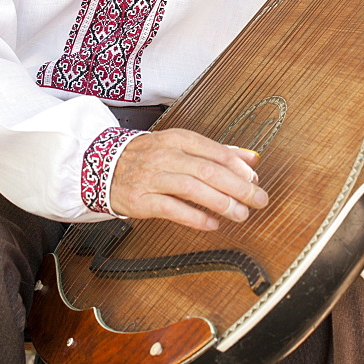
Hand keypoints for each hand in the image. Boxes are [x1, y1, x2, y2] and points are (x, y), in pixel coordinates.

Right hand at [109, 128, 267, 230]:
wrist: (104, 166)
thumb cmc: (150, 157)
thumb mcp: (182, 146)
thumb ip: (217, 152)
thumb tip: (251, 159)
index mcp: (178, 139)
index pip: (214, 151)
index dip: (238, 167)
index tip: (255, 180)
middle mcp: (166, 155)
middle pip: (208, 170)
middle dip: (238, 187)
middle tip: (258, 199)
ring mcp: (152, 177)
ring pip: (191, 188)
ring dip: (220, 203)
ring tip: (241, 214)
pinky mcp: (141, 200)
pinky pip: (171, 209)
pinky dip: (195, 217)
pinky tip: (212, 224)